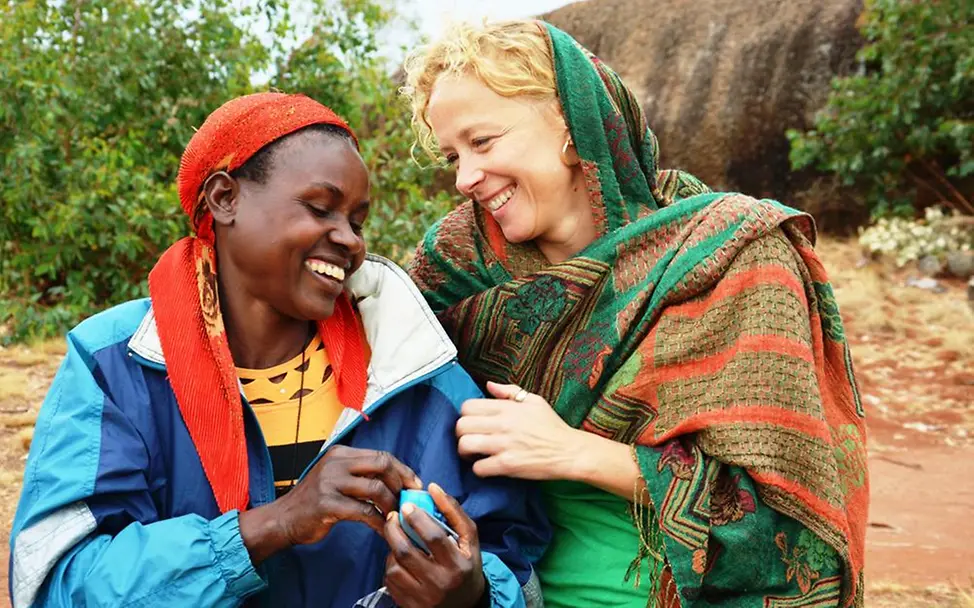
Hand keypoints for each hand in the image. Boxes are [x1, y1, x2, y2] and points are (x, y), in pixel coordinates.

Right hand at [239, 445, 421, 564]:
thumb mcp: (335, 477)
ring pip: (376, 488)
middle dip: (401, 483)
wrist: (283, 519)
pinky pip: (364, 511)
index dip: (402, 470)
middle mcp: (336, 463)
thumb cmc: (314, 502)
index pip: (380, 455)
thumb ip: (360, 474)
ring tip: (396, 516)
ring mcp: (330, 483)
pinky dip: (379, 521)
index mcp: (340, 453)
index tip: (414, 484)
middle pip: (382, 465)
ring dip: (391, 504)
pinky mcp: (328, 504)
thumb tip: (396, 479)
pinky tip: (384, 529)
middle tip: (408, 500)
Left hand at [383, 483, 485, 607]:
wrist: (465, 605)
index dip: (417, 518)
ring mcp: (422, 598)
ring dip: (392, 549)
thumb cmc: (467, 566)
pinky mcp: (409, 606)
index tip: (407, 506)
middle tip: (392, 517)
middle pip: (406, 552)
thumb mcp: (469, 539)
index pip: (433, 537)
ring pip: (394, 567)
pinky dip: (391, 566)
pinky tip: (400, 561)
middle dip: (394, 529)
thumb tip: (433, 488)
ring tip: (399, 541)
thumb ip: (453, 512)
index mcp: (457, 565)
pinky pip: (390, 581)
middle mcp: (439, 584)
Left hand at [456, 381, 579, 479]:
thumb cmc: (552, 426)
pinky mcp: (507, 465)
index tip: (473, 422)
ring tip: (473, 453)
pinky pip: (479, 467)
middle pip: (461, 425)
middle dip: (461, 433)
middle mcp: (502, 424)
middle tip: (470, 438)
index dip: (466, 415)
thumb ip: (509, 391)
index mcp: (507, 407)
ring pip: (465, 445)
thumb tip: (488, 385)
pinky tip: (487, 466)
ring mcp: (504, 445)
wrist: (569, 451)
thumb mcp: (534, 401)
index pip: (468, 406)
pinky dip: (479, 468)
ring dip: (465, 451)